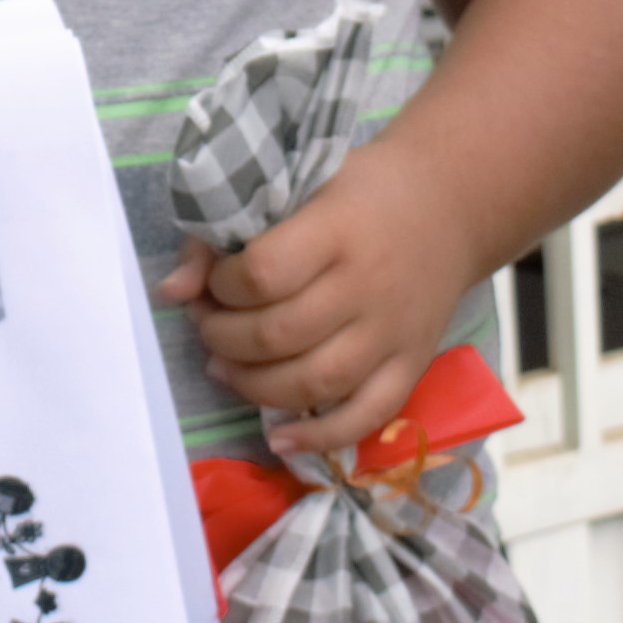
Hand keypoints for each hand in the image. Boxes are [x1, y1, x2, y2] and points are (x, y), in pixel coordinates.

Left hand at [158, 147, 483, 458]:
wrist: (452, 204)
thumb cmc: (362, 190)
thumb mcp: (296, 185)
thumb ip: (225, 234)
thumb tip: (170, 292)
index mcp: (337, 230)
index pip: (263, 274)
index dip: (221, 287)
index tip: (214, 282)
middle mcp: (367, 286)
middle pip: (279, 335)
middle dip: (223, 338)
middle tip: (207, 327)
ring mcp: (392, 332)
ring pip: (314, 383)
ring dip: (253, 386)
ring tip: (226, 369)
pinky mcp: (412, 365)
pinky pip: (365, 416)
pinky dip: (318, 437)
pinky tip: (278, 437)